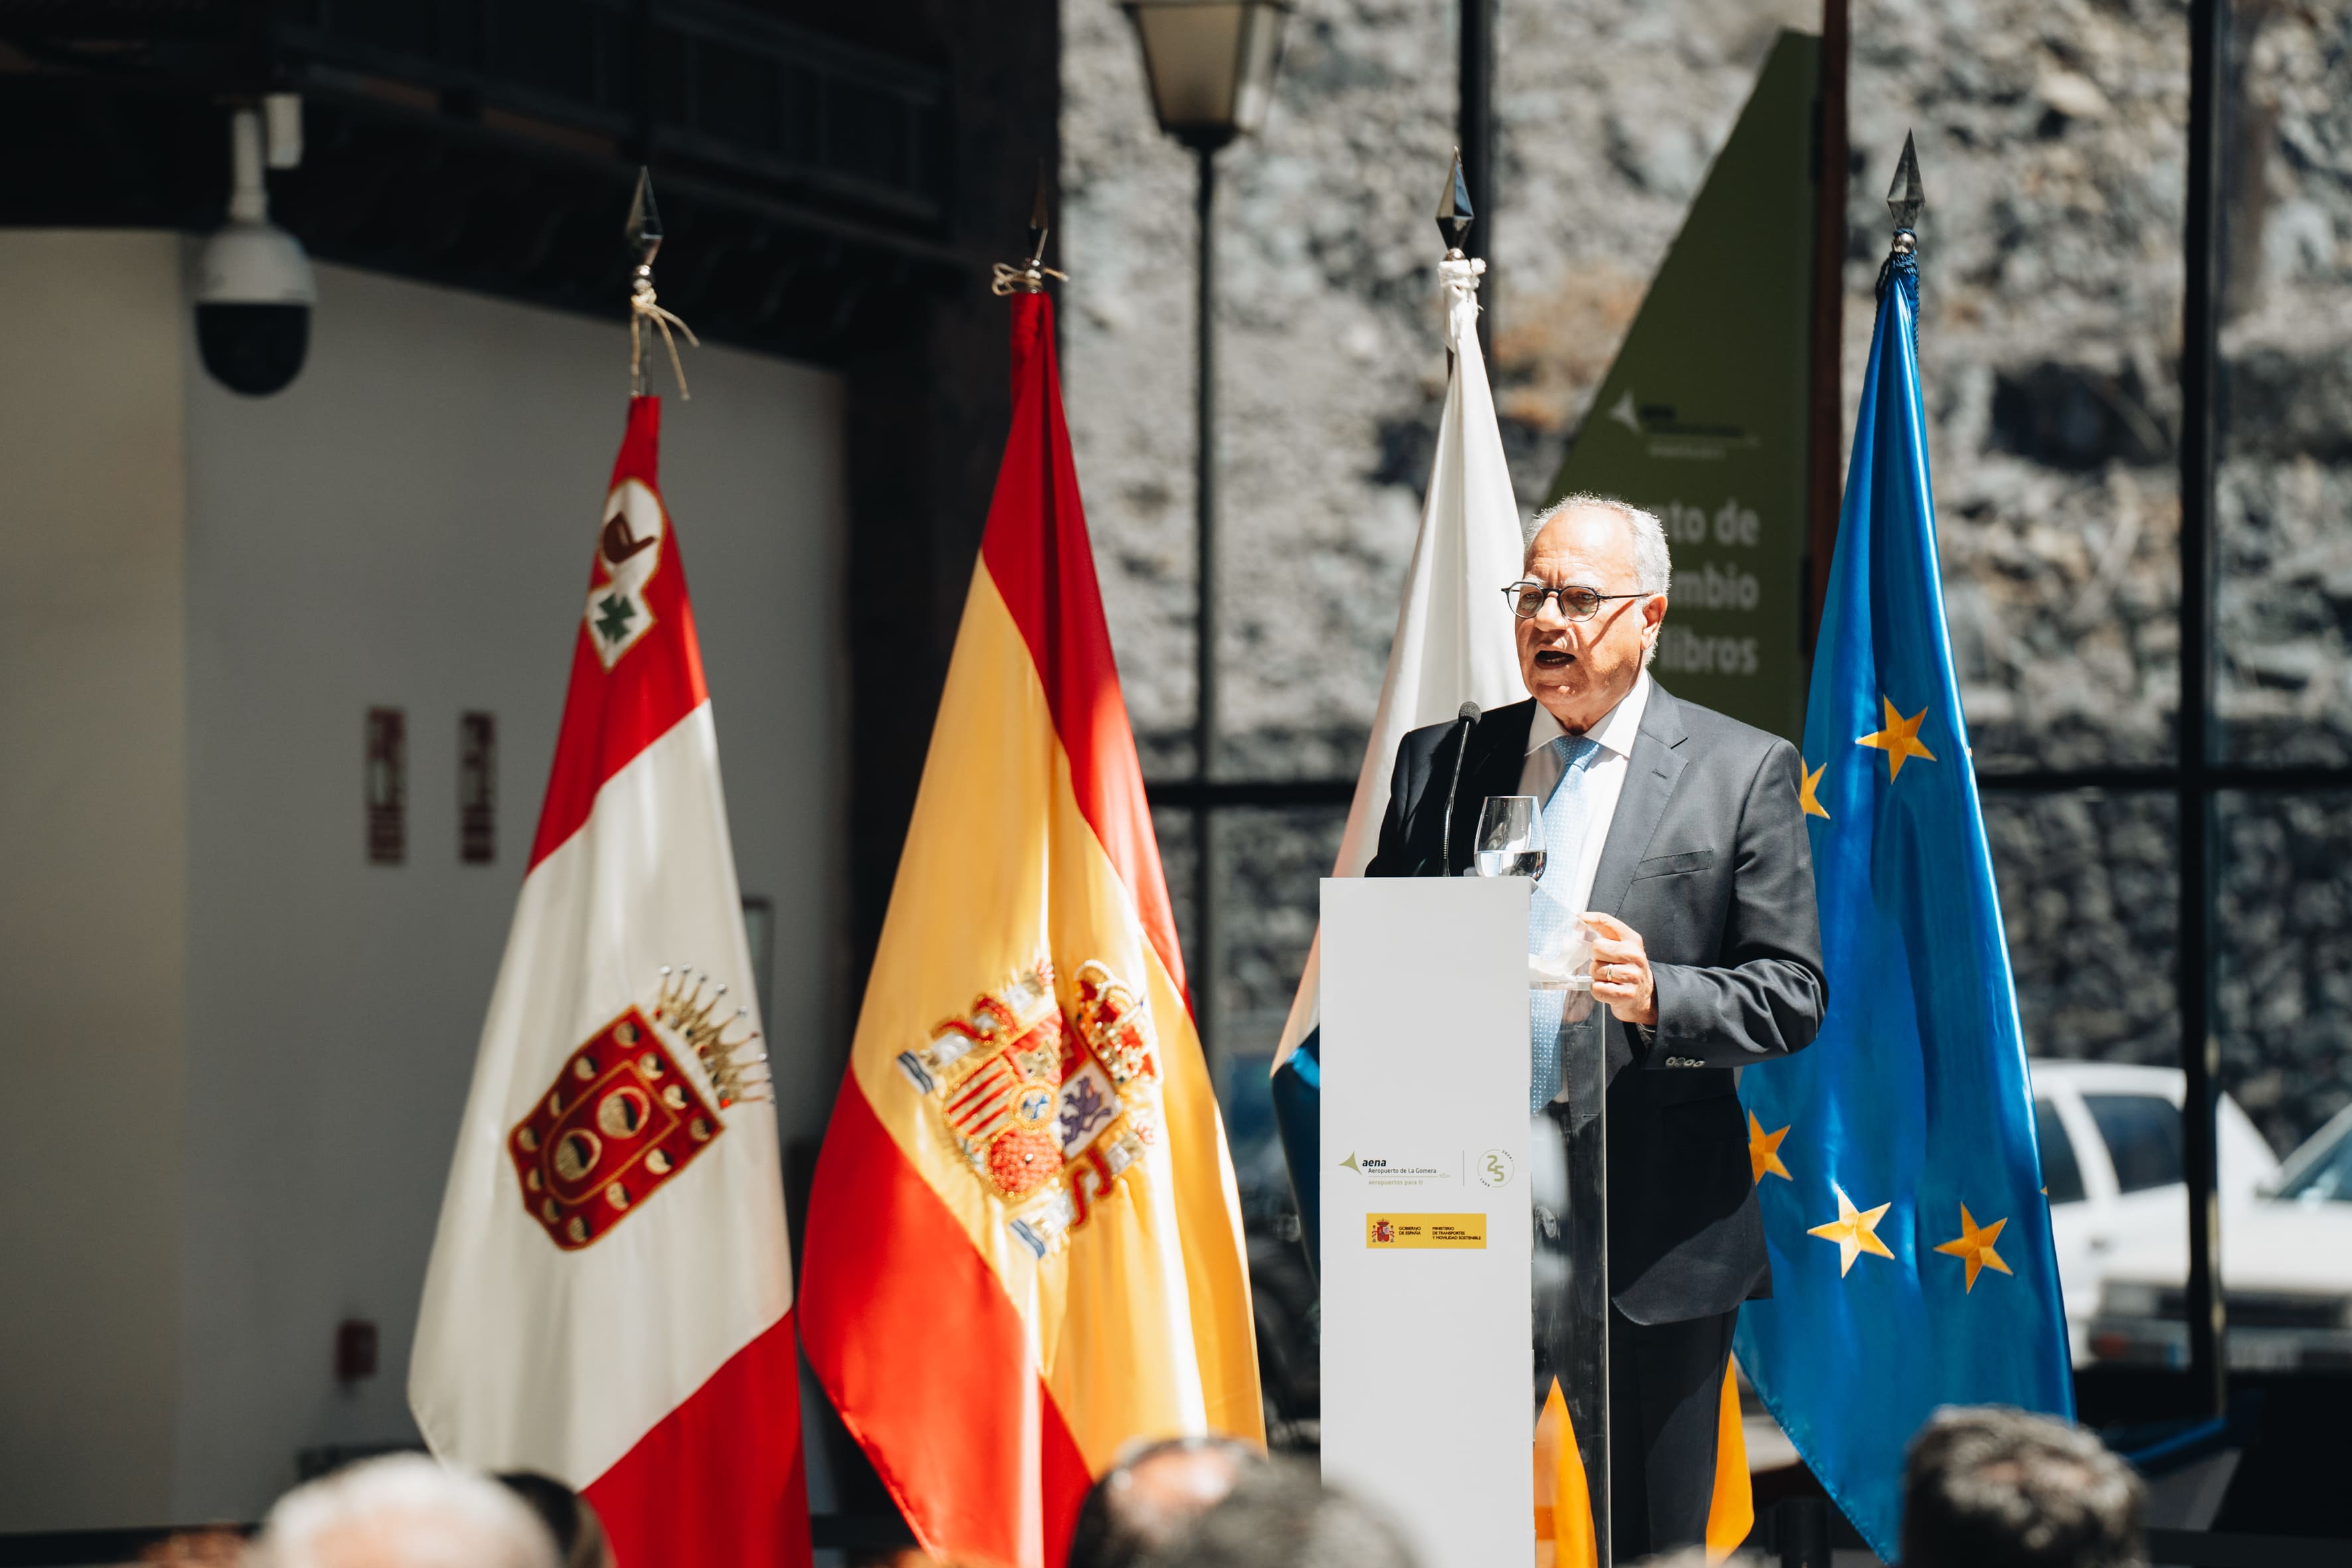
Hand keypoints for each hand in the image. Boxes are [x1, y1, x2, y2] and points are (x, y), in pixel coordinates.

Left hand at [1580, 912, 1656, 1026]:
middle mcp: (1634, 955)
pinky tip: (1607, 989)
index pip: (1607, 922)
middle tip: (1604, 963)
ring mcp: (1631, 975)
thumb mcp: (1622, 946)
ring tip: (1607, 978)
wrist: (1644, 994)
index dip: (1589, 919)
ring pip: (1595, 970)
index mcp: (1632, 940)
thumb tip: (1579, 921)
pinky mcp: (1626, 994)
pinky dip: (1597, 990)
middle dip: (1595, 957)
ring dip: (1596, 976)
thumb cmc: (1627, 968)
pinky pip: (1597, 988)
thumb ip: (1604, 933)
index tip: (1579, 920)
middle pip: (1596, 947)